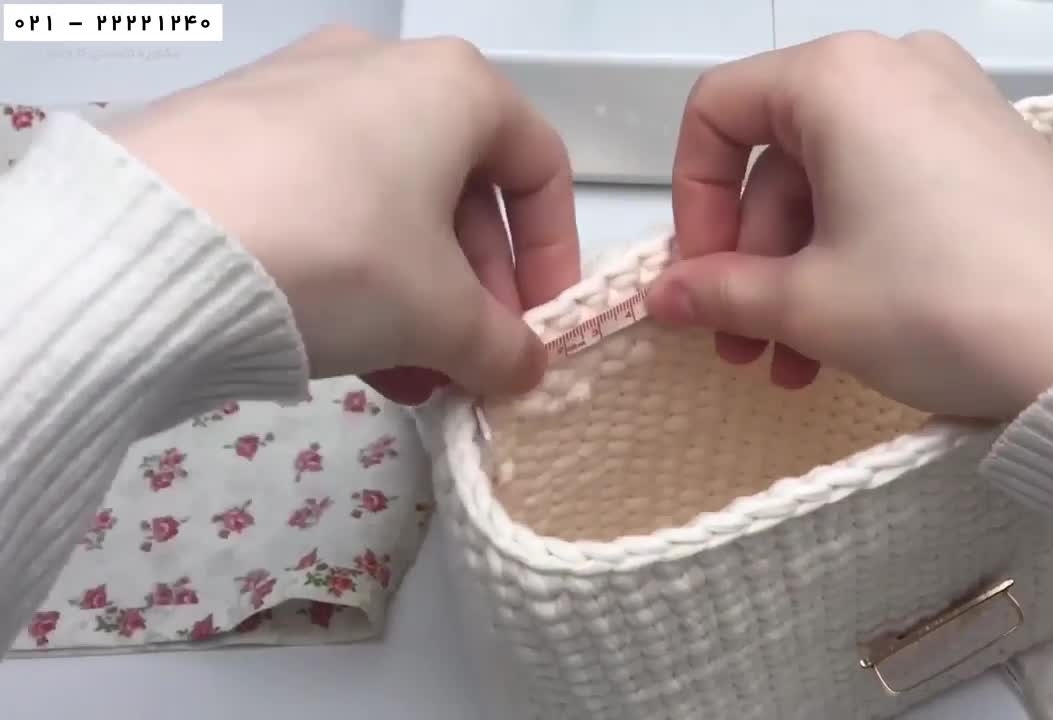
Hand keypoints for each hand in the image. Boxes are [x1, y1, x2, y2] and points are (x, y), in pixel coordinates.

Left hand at [105, 27, 578, 403]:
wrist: (152, 247)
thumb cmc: (341, 254)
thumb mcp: (439, 317)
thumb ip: (501, 347)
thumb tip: (525, 370)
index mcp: (452, 86)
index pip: (540, 167)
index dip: (554, 256)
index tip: (539, 326)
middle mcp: (377, 68)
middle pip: (459, 188)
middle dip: (475, 287)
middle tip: (468, 358)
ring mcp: (294, 92)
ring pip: (387, 200)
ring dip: (414, 291)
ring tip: (405, 372)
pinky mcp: (228, 129)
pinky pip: (319, 200)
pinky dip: (349, 268)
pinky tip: (340, 343)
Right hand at [647, 32, 1052, 418]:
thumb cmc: (953, 302)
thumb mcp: (810, 303)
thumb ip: (719, 292)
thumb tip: (664, 296)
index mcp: (840, 78)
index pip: (718, 112)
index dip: (691, 200)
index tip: (696, 276)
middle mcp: (899, 71)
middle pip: (778, 159)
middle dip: (749, 260)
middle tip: (741, 341)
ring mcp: (952, 108)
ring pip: (833, 186)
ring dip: (798, 275)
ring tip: (793, 361)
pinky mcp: (990, 154)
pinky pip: (890, 193)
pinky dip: (854, 258)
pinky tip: (846, 336)